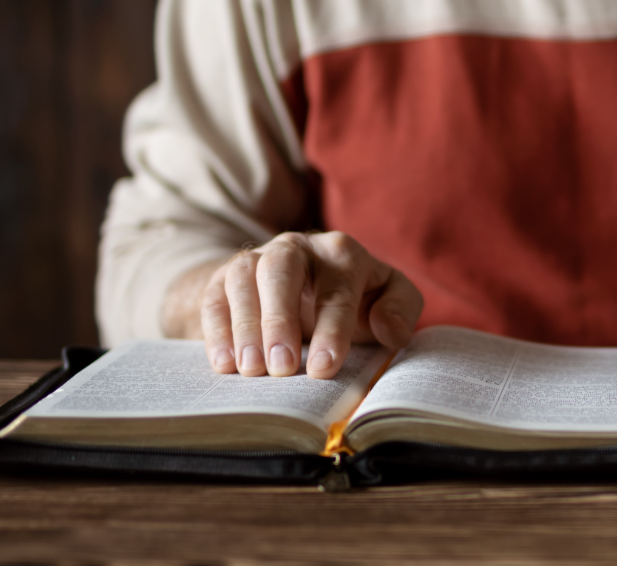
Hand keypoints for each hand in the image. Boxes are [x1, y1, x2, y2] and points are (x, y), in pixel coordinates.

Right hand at [192, 231, 421, 378]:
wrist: (308, 285)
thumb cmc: (357, 299)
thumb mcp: (389, 299)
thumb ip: (401, 310)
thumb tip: (391, 331)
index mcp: (344, 253)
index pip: (338, 290)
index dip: (331, 331)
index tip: (323, 369)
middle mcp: (298, 247)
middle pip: (282, 270)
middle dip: (279, 319)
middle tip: (281, 369)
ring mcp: (259, 257)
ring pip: (244, 277)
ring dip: (245, 325)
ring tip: (251, 370)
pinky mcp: (226, 275)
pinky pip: (215, 294)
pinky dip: (216, 328)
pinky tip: (224, 364)